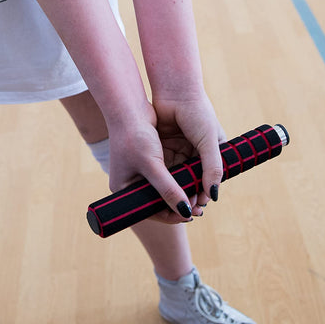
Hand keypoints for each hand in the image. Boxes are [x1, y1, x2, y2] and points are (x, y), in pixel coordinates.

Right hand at [106, 94, 225, 224]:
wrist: (129, 107)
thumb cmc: (134, 136)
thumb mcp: (153, 164)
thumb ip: (169, 188)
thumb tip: (186, 211)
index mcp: (123, 189)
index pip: (149, 211)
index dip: (171, 215)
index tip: (191, 214)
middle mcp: (131, 183)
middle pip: (158, 202)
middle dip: (178, 204)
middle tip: (200, 208)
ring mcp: (140, 172)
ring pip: (165, 189)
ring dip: (182, 191)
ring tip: (201, 196)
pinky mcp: (149, 161)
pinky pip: (167, 176)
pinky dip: (180, 178)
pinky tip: (194, 180)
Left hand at [152, 94, 225, 217]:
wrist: (175, 91)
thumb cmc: (198, 113)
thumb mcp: (208, 142)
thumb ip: (212, 168)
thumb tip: (214, 195)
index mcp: (213, 151)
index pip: (211, 179)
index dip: (205, 194)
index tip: (199, 207)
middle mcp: (197, 154)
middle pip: (193, 181)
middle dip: (189, 196)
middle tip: (185, 212)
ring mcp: (180, 151)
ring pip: (178, 178)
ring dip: (176, 190)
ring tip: (173, 205)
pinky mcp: (165, 148)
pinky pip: (165, 169)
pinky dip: (164, 180)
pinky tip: (161, 192)